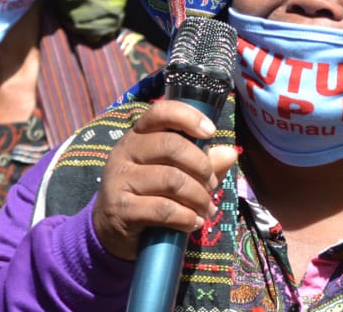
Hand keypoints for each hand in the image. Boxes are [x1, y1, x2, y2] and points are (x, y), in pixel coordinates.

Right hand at [92, 100, 237, 260]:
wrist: (112, 230)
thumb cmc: (149, 195)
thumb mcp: (175, 174)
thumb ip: (202, 163)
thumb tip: (231, 153)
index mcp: (139, 136)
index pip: (160, 112)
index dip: (188, 117)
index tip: (211, 132)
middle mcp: (125, 152)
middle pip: (171, 145)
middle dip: (202, 167)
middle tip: (211, 185)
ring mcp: (120, 179)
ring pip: (171, 179)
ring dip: (198, 197)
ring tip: (206, 209)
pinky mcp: (121, 208)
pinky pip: (163, 209)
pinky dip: (186, 217)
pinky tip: (194, 223)